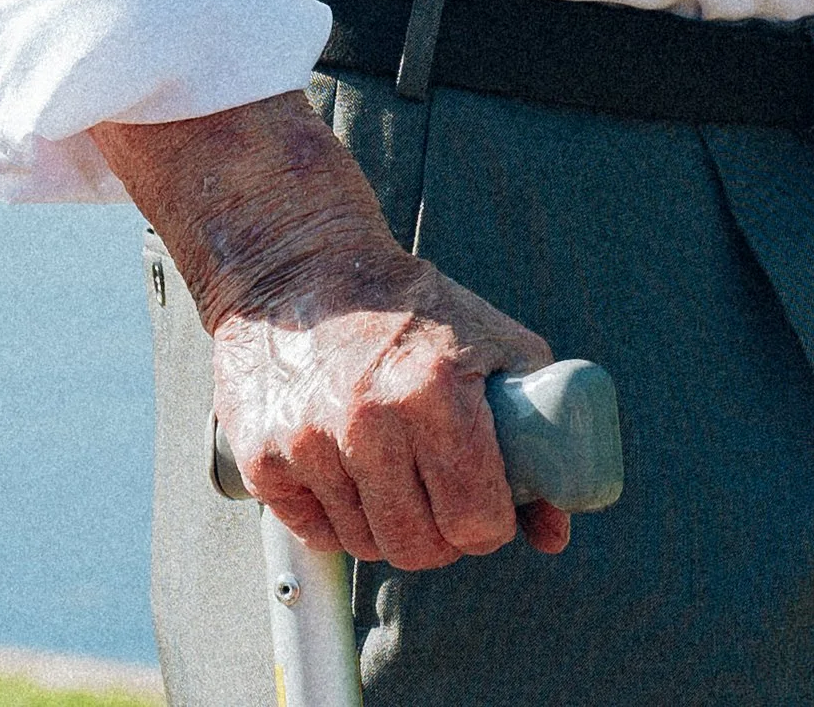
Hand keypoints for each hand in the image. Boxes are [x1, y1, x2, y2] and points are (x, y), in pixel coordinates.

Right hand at [93, 92, 572, 570]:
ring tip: (392, 475)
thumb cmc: (407, 306)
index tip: (486, 512)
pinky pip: (313, 532)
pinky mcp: (261, 454)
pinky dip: (334, 518)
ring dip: (386, 526)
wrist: (300, 265)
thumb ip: (535, 429)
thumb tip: (553, 531)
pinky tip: (346, 471)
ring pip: (366, 544)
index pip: (474, 518)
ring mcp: (309, 439)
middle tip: (441, 504)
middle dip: (440, 538)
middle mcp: (369, 416)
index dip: (488, 527)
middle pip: (419, 547)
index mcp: (435, 386)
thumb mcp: (489, 342)